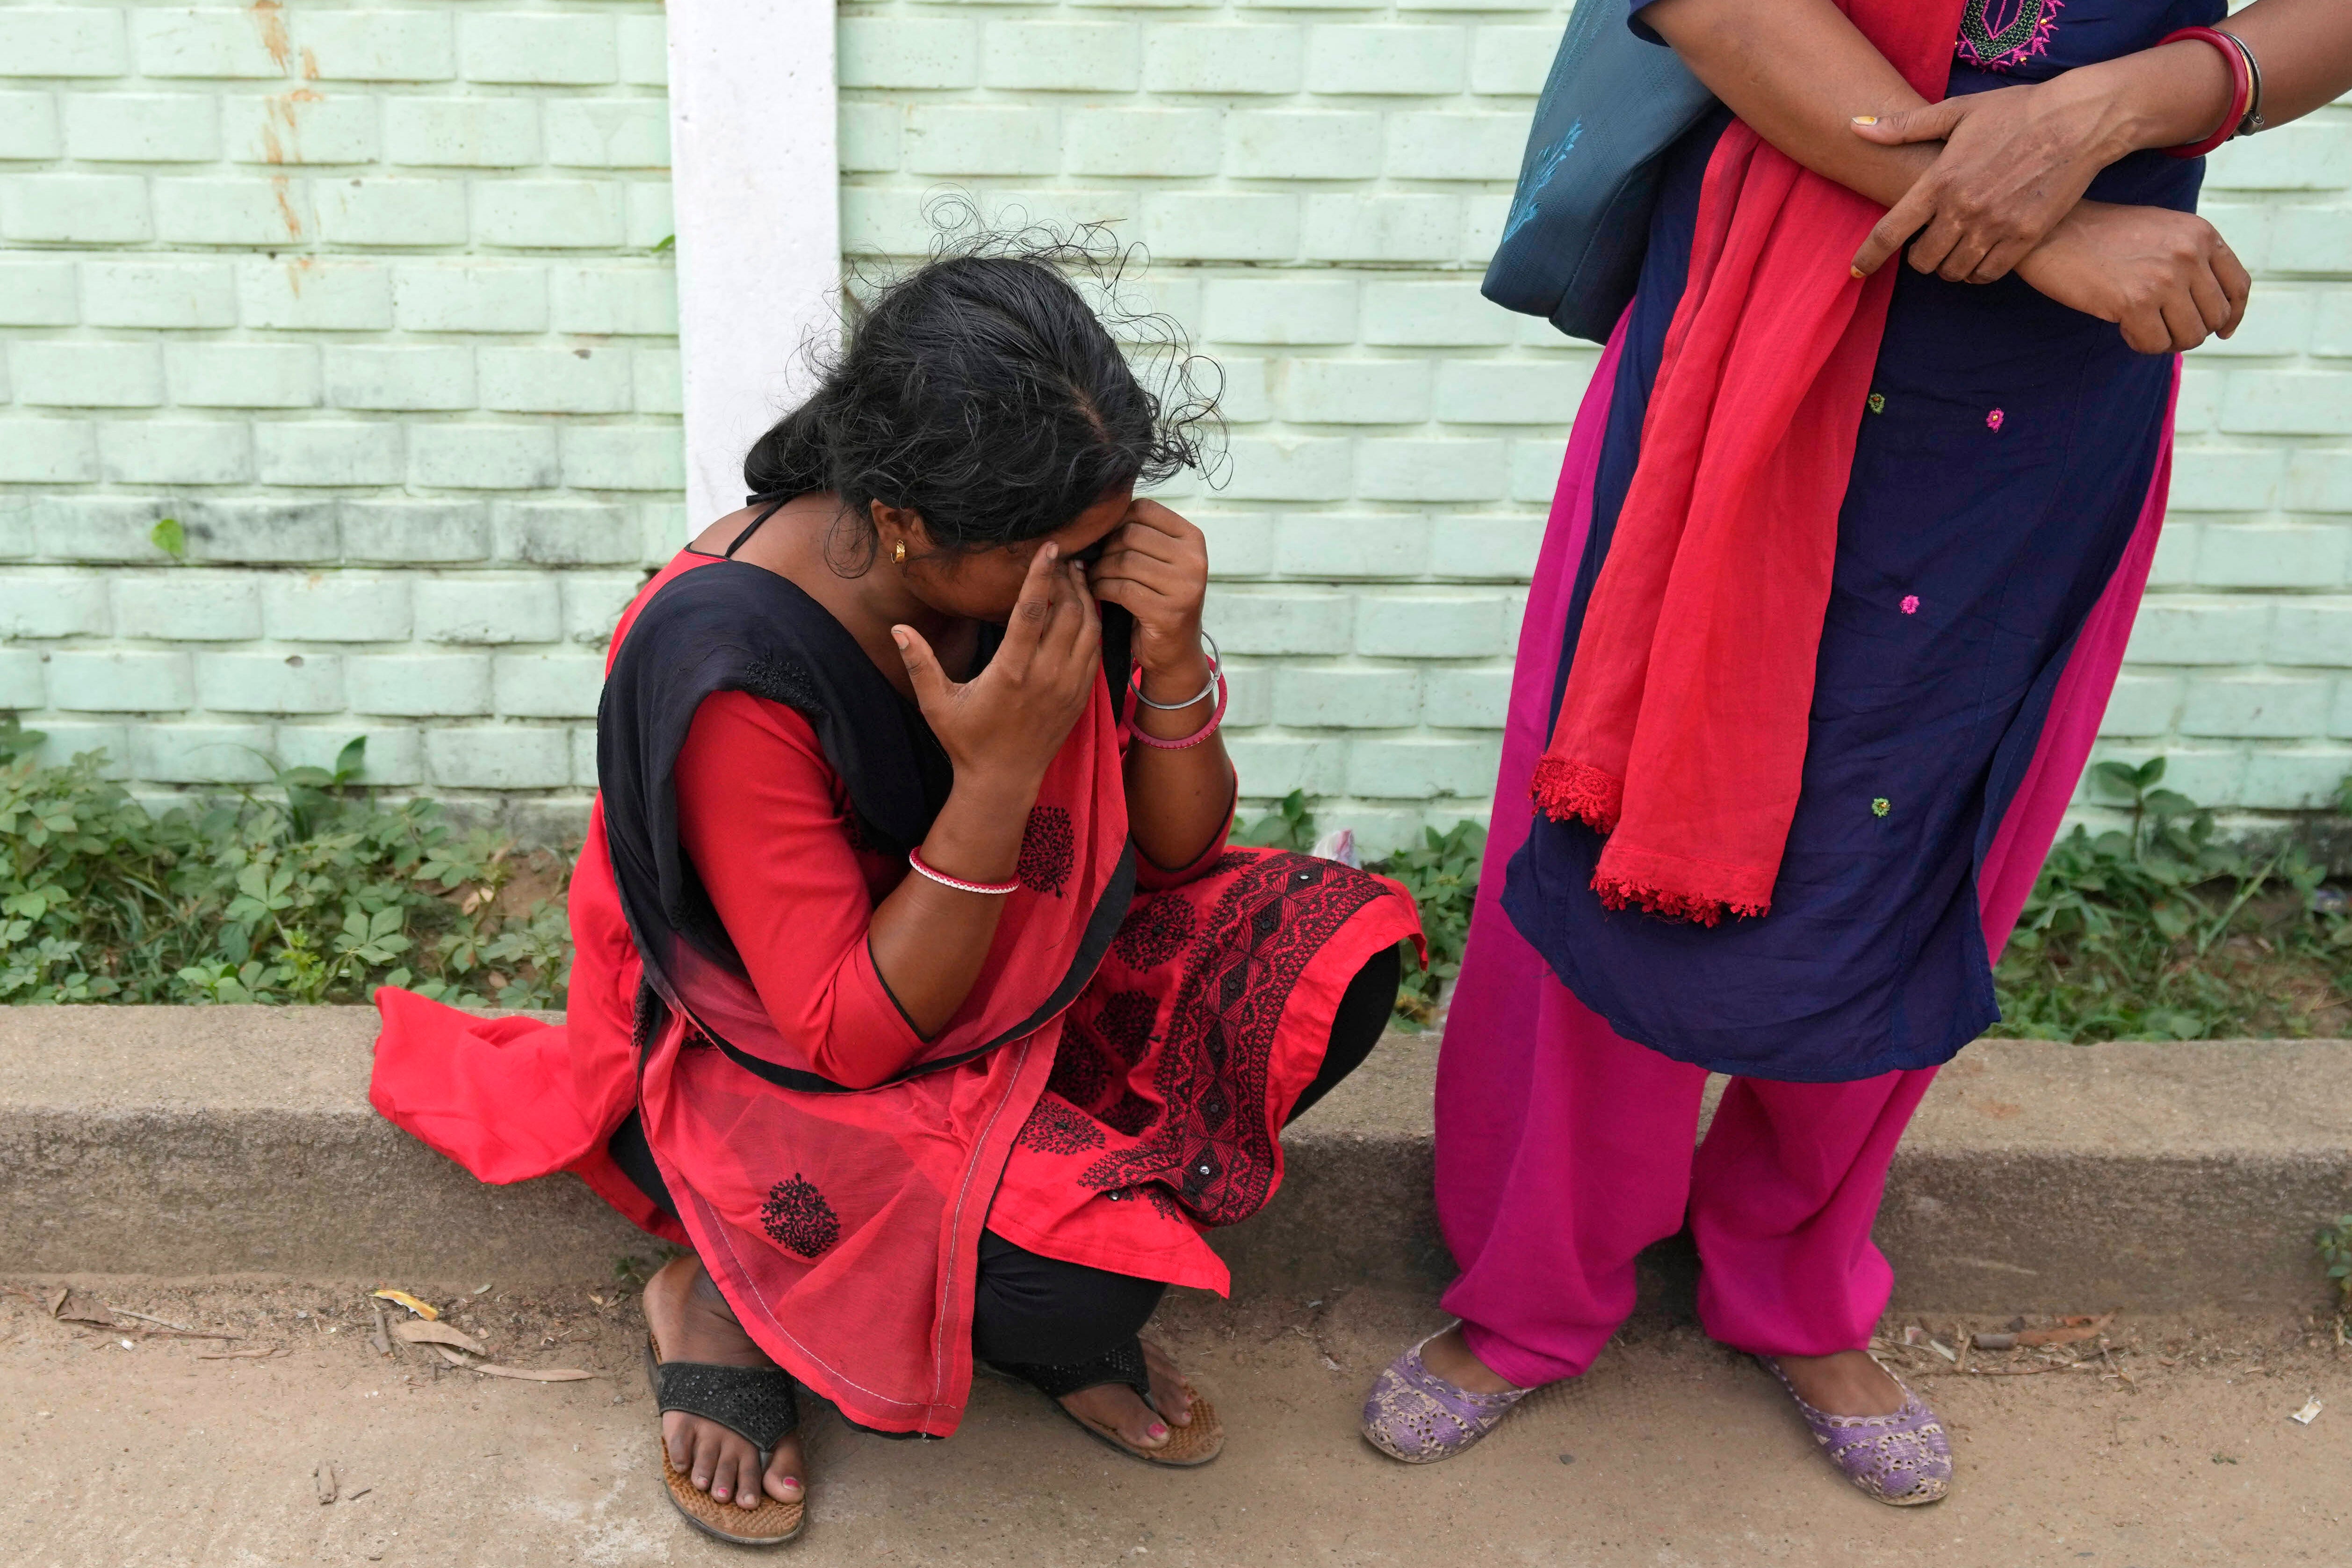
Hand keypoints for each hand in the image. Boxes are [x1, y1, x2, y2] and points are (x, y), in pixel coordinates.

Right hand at [893, 541, 1099, 792]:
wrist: (1003, 781)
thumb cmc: (967, 741)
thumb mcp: (937, 704)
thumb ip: (920, 663)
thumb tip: (898, 628)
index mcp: (1011, 672)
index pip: (1032, 611)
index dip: (1041, 575)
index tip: (1049, 547)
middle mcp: (1046, 676)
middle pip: (1068, 612)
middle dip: (1067, 579)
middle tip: (1061, 556)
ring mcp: (1068, 687)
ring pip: (1088, 628)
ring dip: (1084, 598)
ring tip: (1076, 574)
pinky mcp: (1080, 696)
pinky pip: (1095, 650)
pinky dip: (1093, 624)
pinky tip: (1085, 608)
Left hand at [1087, 499, 1209, 681]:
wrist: (1175, 650)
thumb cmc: (1160, 598)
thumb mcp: (1160, 561)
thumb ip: (1141, 535)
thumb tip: (1098, 513)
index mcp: (1193, 538)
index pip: (1144, 509)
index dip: (1116, 520)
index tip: (1104, 538)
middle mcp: (1194, 559)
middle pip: (1131, 534)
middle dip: (1105, 548)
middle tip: (1094, 562)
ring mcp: (1185, 587)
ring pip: (1124, 561)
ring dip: (1100, 570)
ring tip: (1094, 577)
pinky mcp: (1168, 612)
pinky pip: (1122, 588)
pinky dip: (1102, 588)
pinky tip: (1098, 591)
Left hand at [1849, 78, 2122, 284]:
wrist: (2078, 119)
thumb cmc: (2017, 111)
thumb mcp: (1958, 111)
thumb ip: (1906, 127)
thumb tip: (1856, 126)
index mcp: (1941, 179)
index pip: (1890, 231)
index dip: (1869, 256)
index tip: (1856, 270)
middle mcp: (1964, 208)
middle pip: (1922, 260)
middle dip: (1919, 256)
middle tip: (1928, 243)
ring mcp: (1995, 226)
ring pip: (1953, 271)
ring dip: (1948, 266)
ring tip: (1955, 249)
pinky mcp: (2025, 237)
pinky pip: (1988, 274)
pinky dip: (1978, 272)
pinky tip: (1980, 256)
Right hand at [2013, 200, 2249, 353]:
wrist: (2053, 230)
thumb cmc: (2100, 234)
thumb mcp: (2160, 230)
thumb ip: (2189, 256)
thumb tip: (2206, 302)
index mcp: (2200, 234)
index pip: (2237, 286)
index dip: (2232, 315)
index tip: (2223, 330)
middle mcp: (2189, 254)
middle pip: (2214, 317)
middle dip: (2191, 330)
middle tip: (2164, 329)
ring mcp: (2164, 278)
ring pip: (2190, 336)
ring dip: (2168, 341)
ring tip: (2143, 328)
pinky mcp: (2134, 302)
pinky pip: (2155, 344)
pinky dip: (2141, 344)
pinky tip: (2124, 329)